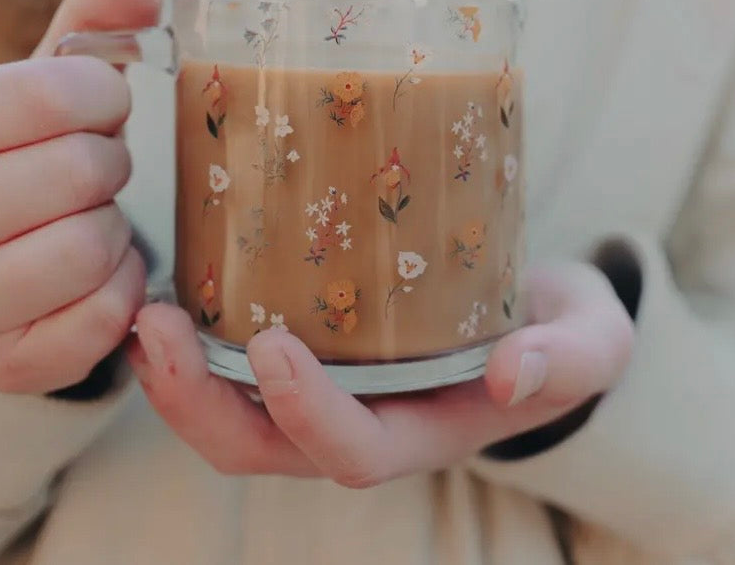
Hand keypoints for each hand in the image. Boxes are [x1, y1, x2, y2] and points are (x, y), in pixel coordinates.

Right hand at [0, 0, 160, 394]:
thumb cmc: (22, 165)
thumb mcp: (43, 92)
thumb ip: (91, 26)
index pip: (48, 93)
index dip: (104, 98)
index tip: (103, 109)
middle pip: (75, 173)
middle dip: (109, 164)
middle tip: (99, 170)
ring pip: (86, 249)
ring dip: (115, 228)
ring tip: (94, 219)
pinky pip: (102, 319)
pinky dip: (125, 290)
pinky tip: (102, 275)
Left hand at [128, 261, 633, 486]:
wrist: (534, 315)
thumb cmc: (559, 329)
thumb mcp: (591, 340)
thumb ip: (572, 359)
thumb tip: (516, 374)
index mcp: (421, 432)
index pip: (349, 451)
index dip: (305, 413)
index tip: (270, 345)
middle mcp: (357, 424)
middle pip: (258, 449)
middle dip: (197, 405)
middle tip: (157, 327)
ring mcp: (323, 392)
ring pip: (227, 415)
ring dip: (174, 375)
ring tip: (143, 310)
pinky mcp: (306, 349)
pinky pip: (228, 365)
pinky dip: (189, 339)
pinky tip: (165, 282)